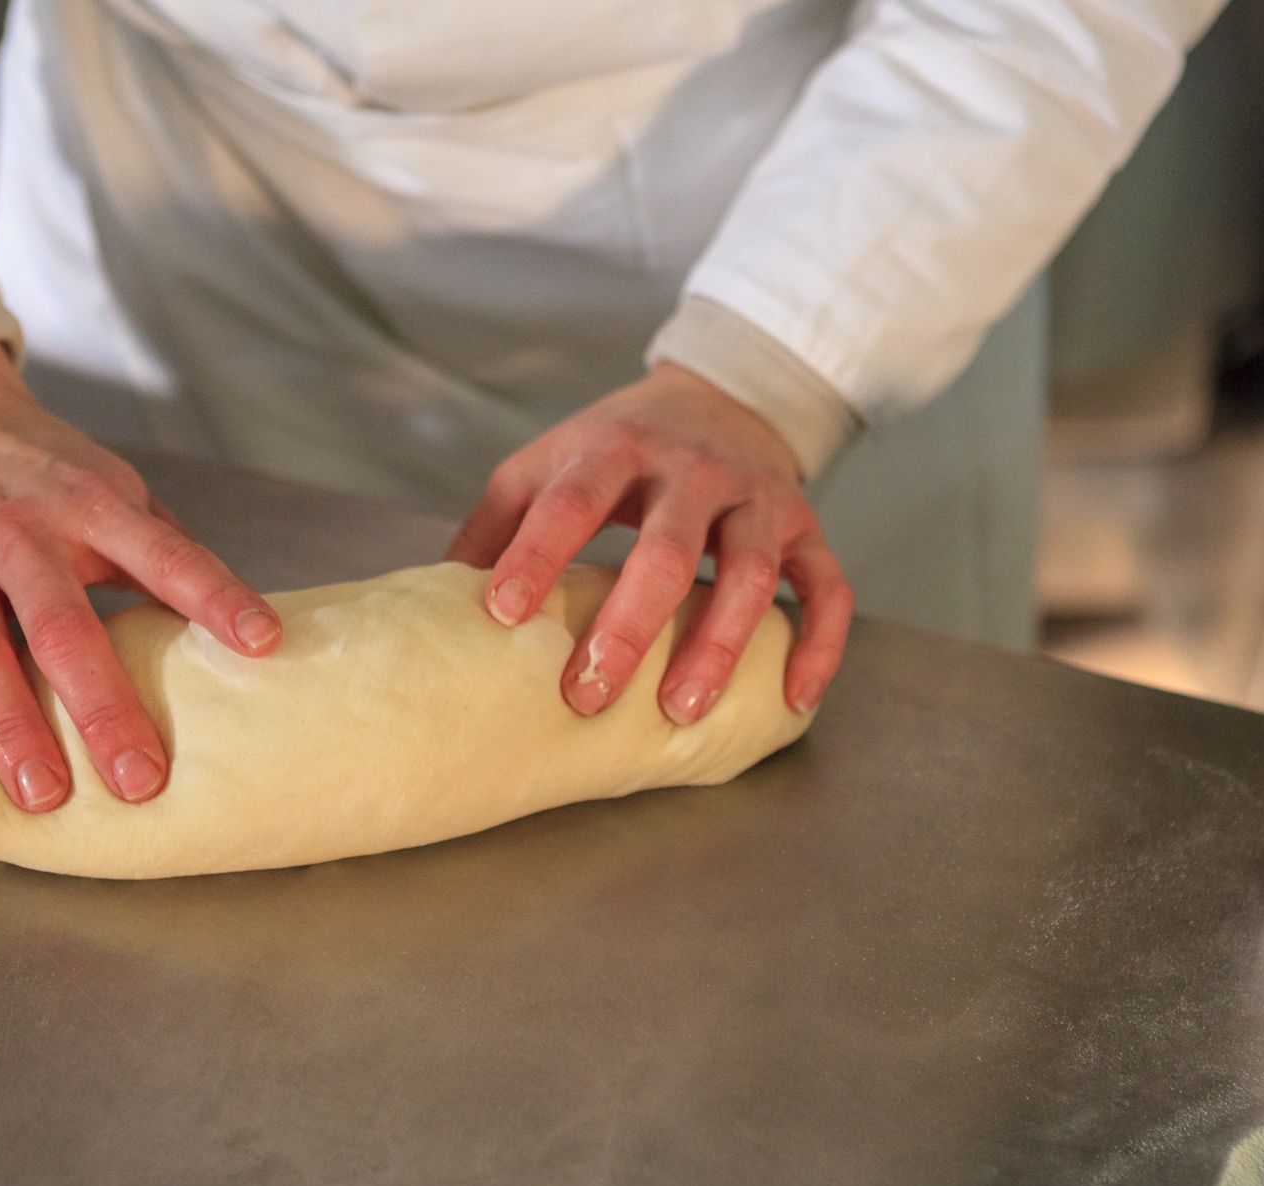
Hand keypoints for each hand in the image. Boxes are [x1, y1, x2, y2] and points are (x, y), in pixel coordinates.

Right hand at [0, 343, 281, 810]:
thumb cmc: (47, 469)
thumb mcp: (114, 487)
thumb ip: (165, 550)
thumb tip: (239, 623)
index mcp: (91, 507)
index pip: (164, 555)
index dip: (214, 595)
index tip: (262, 642)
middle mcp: (19, 531)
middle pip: (63, 626)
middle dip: (102, 707)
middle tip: (140, 780)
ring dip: (6, 723)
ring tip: (41, 795)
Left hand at [448, 362, 852, 722]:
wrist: (719, 395)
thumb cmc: (618, 448)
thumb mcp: (549, 463)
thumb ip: (499, 524)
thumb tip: (437, 602)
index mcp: (614, 450)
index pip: (571, 502)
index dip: (536, 557)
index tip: (501, 615)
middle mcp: (693, 470)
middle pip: (666, 549)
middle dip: (629, 626)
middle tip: (587, 696)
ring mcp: (757, 499)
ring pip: (750, 574)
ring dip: (718, 646)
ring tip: (678, 711)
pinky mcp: (805, 527)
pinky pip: (826, 589)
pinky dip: (818, 645)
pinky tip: (791, 699)